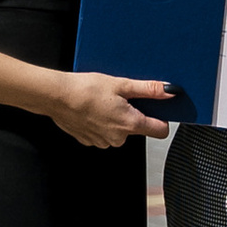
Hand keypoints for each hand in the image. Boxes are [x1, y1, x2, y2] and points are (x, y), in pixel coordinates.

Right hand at [47, 70, 176, 147]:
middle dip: (133, 114)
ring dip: (116, 118)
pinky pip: (103, 133)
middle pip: (137, 129)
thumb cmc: (86, 89)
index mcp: (129, 124)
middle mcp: (118, 138)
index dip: (161, 119)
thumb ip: (148, 89)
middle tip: (120, 98)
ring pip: (119, 131)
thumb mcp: (121, 84)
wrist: (57, 96)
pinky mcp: (90, 141)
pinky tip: (93, 109)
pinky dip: (102, 122)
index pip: (160, 131)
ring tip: (104, 102)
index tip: (157, 109)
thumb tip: (169, 91)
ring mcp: (103, 142)